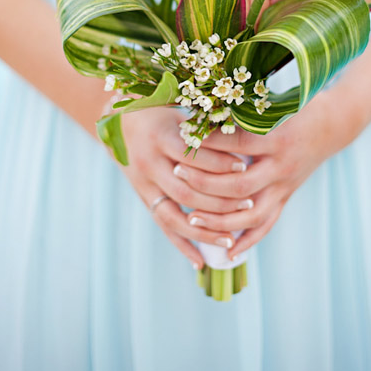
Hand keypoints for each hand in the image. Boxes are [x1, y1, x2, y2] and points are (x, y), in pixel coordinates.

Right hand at [112, 106, 251, 267]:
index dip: (219, 162)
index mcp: (160, 137)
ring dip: (203, 231)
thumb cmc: (161, 108)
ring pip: (174, 215)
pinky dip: (181, 245)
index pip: (193, 156)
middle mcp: (149, 163)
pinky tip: (200, 262)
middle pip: (186, 191)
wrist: (120, 119)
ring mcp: (143, 184)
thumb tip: (246, 132)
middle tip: (249, 204)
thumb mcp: (179, 109)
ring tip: (231, 241)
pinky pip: (163, 226)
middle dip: (218, 201)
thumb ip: (206, 125)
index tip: (245, 166)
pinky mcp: (143, 197)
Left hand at [178, 87, 360, 258]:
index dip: (209, 142)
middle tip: (177, 174)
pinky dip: (247, 241)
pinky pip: (266, 225)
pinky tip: (227, 253)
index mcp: (278, 139)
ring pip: (250, 214)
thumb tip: (203, 114)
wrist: (334, 125)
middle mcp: (282, 167)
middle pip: (238, 186)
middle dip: (204, 183)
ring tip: (191, 218)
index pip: (237, 144)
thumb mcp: (273, 106)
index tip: (183, 135)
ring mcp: (285, 186)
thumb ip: (241, 114)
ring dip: (219, 220)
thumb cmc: (299, 108)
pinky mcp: (287, 197)